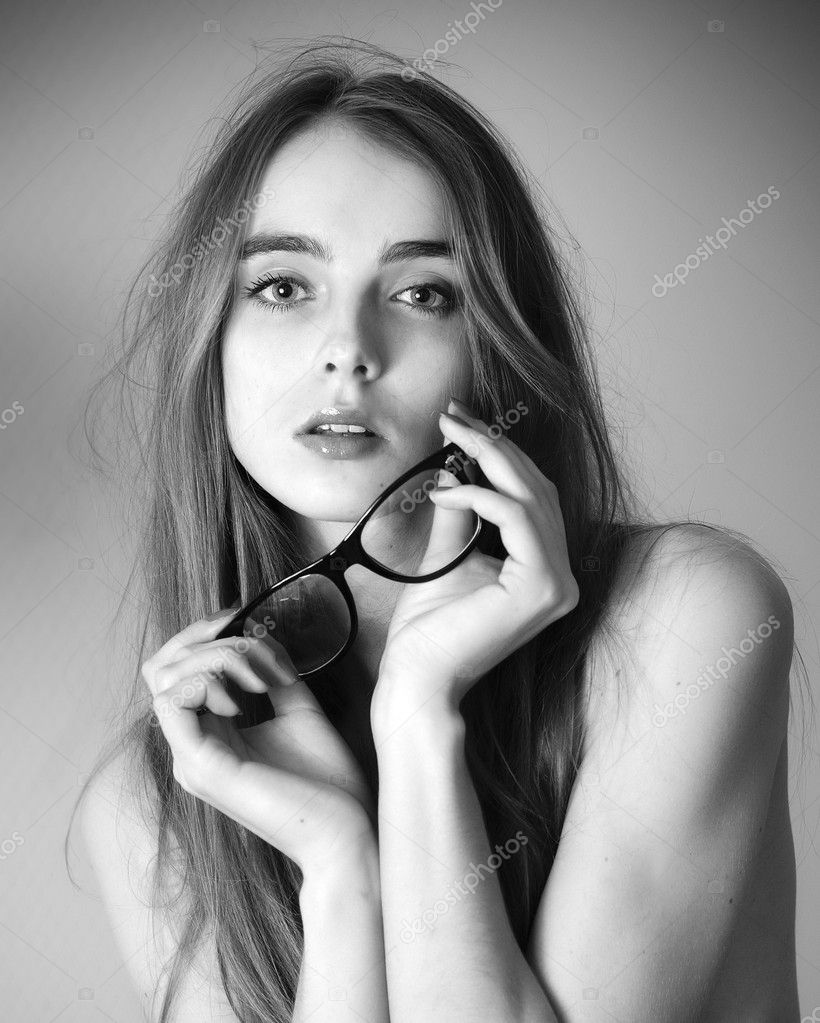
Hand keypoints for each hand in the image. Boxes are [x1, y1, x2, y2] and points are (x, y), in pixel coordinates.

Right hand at [142, 611, 375, 875]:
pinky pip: (172, 702)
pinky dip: (209, 680)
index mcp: (211, 737)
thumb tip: (262, 637)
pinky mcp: (201, 767)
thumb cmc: (328, 785)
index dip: (205, 634)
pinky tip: (250, 697)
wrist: (346, 835)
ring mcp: (191, 760)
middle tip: (257, 646)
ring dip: (219, 658)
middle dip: (208, 637)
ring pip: (168, 677)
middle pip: (161, 666)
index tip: (247, 622)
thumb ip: (274, 676)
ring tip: (266, 679)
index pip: (176, 669)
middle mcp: (192, 748)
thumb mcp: (297, 712)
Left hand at [373, 397, 578, 722]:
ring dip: (489, 457)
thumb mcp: (446, 556)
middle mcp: (562, 577)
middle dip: (494, 444)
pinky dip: (482, 494)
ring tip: (449, 434)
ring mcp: (558, 584)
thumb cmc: (428, 629)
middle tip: (453, 414)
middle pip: (537, 489)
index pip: (532, 498)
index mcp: (544, 570)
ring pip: (532, 497)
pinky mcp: (544, 588)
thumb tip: (456, 467)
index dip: (500, 454)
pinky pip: (517, 519)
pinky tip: (448, 487)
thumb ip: (461, 514)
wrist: (418, 678)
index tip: (461, 422)